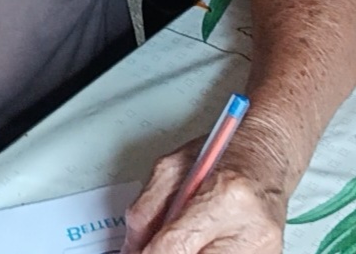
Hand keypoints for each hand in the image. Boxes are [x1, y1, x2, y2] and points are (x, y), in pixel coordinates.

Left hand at [122, 139, 285, 251]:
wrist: (265, 158)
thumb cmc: (222, 155)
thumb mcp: (172, 168)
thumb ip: (147, 209)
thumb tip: (132, 248)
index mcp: (226, 197)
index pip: (176, 245)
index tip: (137, 253)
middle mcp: (251, 230)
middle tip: (157, 246)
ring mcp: (265, 251)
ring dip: (187, 253)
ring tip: (180, 241)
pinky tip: (200, 244)